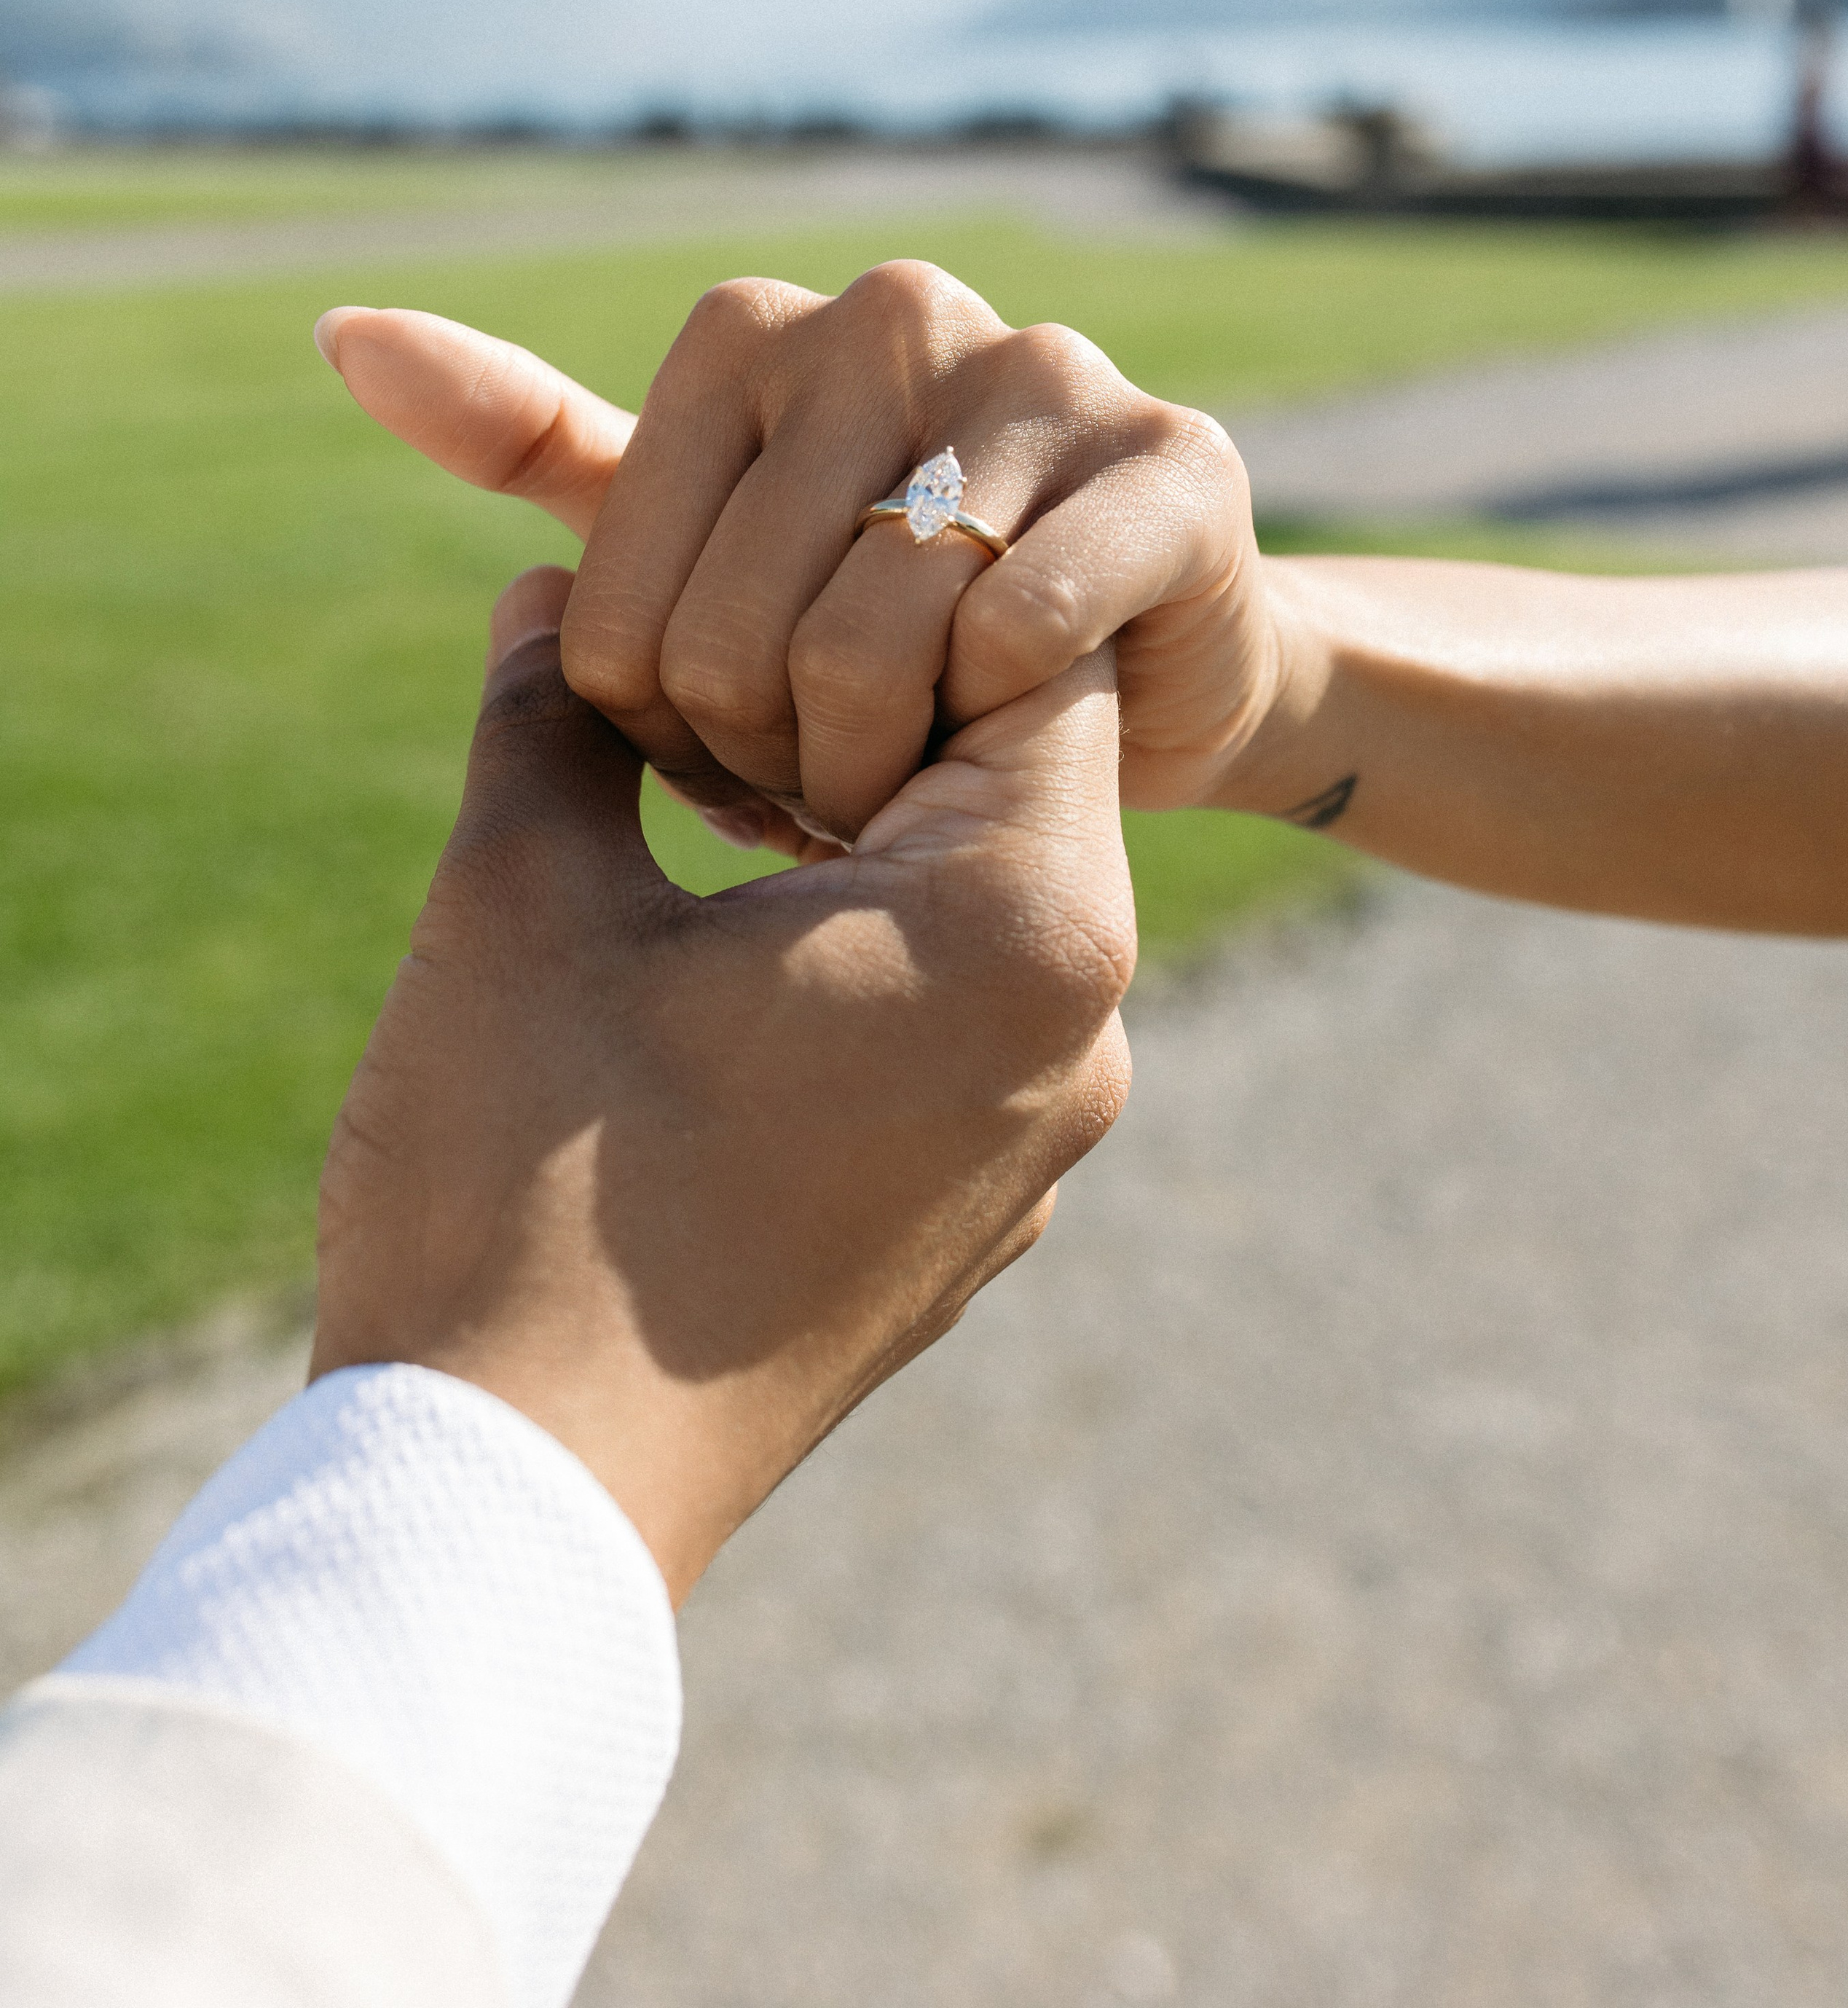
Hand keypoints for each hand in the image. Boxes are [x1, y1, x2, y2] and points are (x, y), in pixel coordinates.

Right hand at [310, 566, 1133, 1602]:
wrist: (513, 1511)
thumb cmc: (530, 1193)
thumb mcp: (526, 900)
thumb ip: (555, 714)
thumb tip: (547, 596)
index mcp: (1025, 928)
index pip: (1025, 653)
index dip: (881, 593)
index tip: (740, 618)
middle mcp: (1078, 1040)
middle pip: (1003, 782)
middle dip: (847, 720)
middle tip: (680, 719)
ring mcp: (1030, 1154)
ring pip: (963, 912)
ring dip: (834, 849)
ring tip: (669, 849)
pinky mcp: (964, 1232)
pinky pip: (938, 1033)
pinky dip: (841, 971)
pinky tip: (693, 993)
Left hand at [315, 266, 1299, 847]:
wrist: (1123, 674)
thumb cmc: (879, 609)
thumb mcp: (697, 536)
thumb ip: (533, 445)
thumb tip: (340, 332)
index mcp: (749, 329)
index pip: (614, 610)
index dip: (667, 731)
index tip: (736, 745)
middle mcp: (894, 311)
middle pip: (737, 632)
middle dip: (775, 760)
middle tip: (840, 776)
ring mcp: (1045, 373)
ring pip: (874, 634)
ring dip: (884, 757)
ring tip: (920, 763)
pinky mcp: (1173, 463)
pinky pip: (1018, 625)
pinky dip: (997, 718)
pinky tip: (1025, 719)